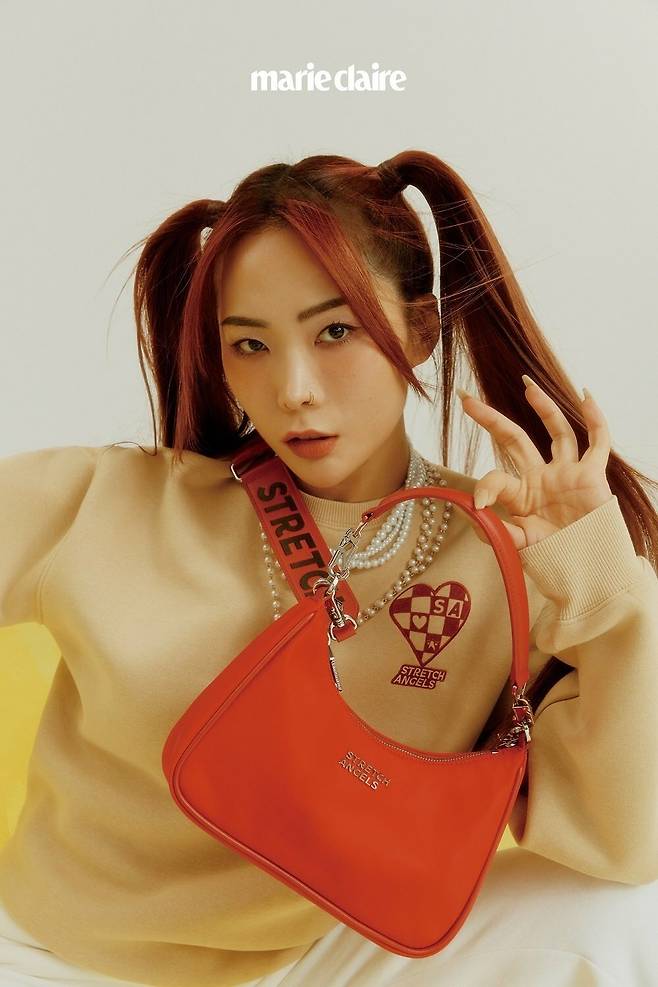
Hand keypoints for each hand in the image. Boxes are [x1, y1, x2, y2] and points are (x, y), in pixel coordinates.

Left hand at [457, 374, 613, 550]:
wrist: (589, 573)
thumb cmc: (555, 560)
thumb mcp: (518, 545)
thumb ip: (494, 529)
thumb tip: (470, 507)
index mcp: (520, 495)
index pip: (496, 478)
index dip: (486, 487)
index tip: (479, 504)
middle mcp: (542, 479)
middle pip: (515, 439)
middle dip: (491, 419)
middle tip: (466, 397)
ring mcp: (567, 474)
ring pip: (557, 432)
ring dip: (543, 406)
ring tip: (526, 384)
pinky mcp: (592, 475)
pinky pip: (597, 442)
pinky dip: (594, 419)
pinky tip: (585, 396)